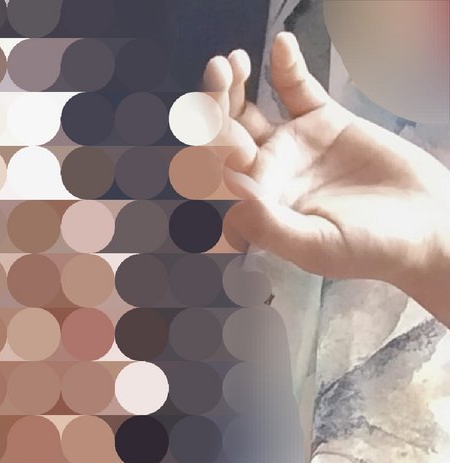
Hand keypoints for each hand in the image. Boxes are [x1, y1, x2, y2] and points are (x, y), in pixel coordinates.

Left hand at [203, 32, 449, 302]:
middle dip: (213, 106)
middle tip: (218, 72)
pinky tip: (282, 45)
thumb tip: (232, 196)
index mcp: (259, 207)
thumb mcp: (316, 246)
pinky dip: (286, 66)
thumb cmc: (369, 249)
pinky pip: (297, 88)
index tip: (212, 124)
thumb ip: (271, 225)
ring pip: (251, 112)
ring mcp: (294, 147)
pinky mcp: (324, 122)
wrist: (421, 226)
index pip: (218, 174)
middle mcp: (269, 175)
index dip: (208, 147)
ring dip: (236, 86)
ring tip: (234, 60)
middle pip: (226, 137)